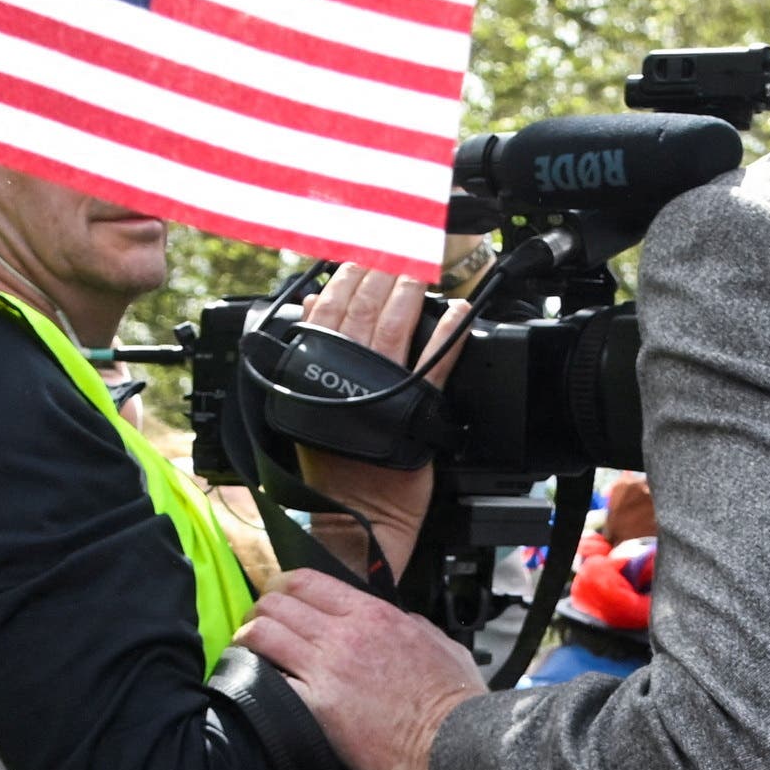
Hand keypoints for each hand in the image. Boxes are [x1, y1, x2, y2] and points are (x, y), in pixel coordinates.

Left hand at [235, 566, 487, 769]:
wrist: (454, 744)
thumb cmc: (455, 702)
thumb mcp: (443, 646)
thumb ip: (416, 626)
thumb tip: (403, 621)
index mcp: (375, 614)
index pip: (309, 581)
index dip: (282, 585)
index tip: (276, 596)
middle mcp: (345, 634)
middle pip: (278, 602)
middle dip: (260, 609)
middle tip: (257, 624)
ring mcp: (327, 669)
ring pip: (264, 633)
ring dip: (249, 638)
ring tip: (246, 649)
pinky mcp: (316, 707)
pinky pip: (269, 680)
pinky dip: (254, 677)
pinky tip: (255, 685)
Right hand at [273, 265, 466, 582]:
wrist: (356, 518)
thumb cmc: (334, 469)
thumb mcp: (308, 404)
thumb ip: (310, 354)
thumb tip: (315, 305)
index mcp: (316, 372)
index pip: (331, 311)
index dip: (349, 277)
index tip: (361, 255)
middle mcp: (347, 378)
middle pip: (366, 310)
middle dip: (383, 273)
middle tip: (396, 251)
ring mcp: (382, 392)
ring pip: (397, 328)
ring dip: (411, 292)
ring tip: (421, 271)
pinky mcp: (415, 411)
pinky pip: (436, 364)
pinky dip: (450, 333)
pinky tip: (461, 312)